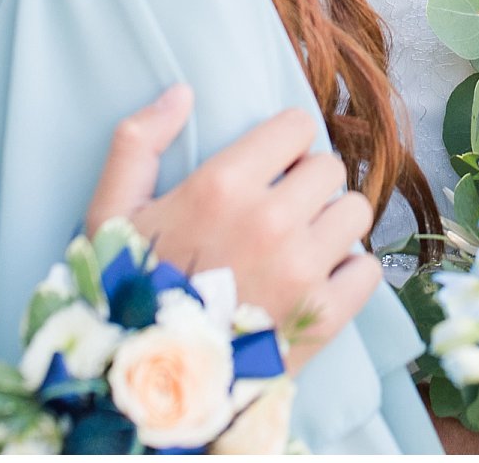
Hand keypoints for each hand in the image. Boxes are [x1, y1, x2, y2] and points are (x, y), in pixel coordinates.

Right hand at [87, 87, 380, 367]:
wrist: (147, 387)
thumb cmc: (126, 294)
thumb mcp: (110, 214)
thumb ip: (137, 142)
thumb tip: (181, 92)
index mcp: (220, 186)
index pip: (296, 126)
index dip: (284, 144)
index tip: (270, 168)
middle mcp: (269, 220)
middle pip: (330, 167)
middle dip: (308, 183)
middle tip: (283, 210)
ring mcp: (303, 270)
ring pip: (355, 212)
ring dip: (332, 225)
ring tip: (301, 245)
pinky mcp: (326, 316)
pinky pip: (369, 269)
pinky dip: (350, 274)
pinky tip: (317, 282)